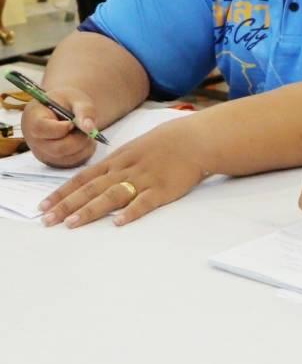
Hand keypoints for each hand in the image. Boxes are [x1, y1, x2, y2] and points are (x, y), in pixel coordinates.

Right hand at [19, 85, 99, 167]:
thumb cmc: (67, 103)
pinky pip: (74, 162)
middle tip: (86, 128)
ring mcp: (43, 152)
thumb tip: (90, 129)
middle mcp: (33, 139)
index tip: (72, 122)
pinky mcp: (54, 161)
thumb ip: (84, 111)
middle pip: (57, 148)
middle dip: (79, 139)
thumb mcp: (77, 99)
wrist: (64, 110)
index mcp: (33, 118)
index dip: (62, 128)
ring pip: (68, 157)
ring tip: (85, 132)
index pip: (42, 129)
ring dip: (84, 145)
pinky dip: (85, 152)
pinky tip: (83, 140)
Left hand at [39, 116, 208, 227]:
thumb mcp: (134, 149)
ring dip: (90, 210)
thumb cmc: (165, 144)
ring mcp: (143, 180)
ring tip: (72, 223)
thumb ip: (116, 165)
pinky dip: (131, 212)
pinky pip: (144, 202)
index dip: (62, 192)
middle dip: (67, 205)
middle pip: (90, 189)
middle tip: (47, 220)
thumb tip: (97, 180)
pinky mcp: (163, 189)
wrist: (194, 140)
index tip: (44, 205)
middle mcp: (125, 170)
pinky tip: (118, 222)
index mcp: (117, 161)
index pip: (82, 178)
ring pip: (111, 196)